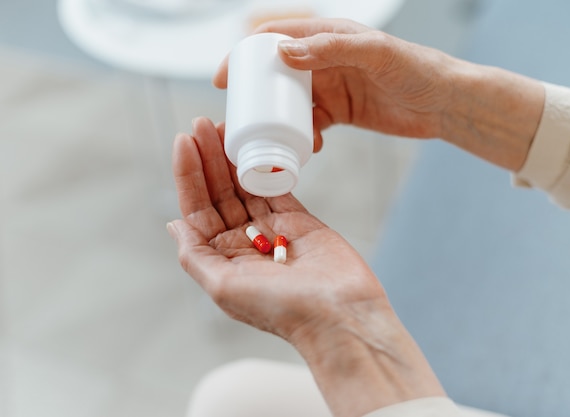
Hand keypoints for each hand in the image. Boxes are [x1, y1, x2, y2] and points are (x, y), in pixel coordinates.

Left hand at [167, 117, 445, 416]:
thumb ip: (195, 255)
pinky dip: (264, 165)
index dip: (188, 175)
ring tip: (222, 126)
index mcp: (222, 258)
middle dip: (208, 158)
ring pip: (245, 185)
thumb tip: (173, 225)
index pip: (197, 209)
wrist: (338, 313)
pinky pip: (276, 187)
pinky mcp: (298, 219)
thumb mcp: (224, 286)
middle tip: (202, 124)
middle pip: (218, 192)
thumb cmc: (281, 308)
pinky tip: (251, 145)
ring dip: (231, 157)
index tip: (183, 142)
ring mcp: (271, 229)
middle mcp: (243, 242)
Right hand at [214, 18, 544, 169]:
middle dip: (258, 97)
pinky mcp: (340, 111)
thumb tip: (282, 53)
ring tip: (282, 143)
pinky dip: (304, 136)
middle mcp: (324, 60)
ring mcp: (331, 86)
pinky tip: (310, 148)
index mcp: (327, 36)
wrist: (445, 102)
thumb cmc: (417, 69)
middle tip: (245, 122)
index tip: (224, 80)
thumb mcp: (374, 54)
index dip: (244, 57)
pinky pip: (310, 123)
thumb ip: (331, 49)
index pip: (273, 40)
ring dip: (282, 122)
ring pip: (291, 103)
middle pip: (276, 75)